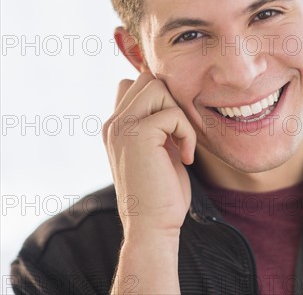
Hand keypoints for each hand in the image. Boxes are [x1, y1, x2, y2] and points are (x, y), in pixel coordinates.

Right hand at [102, 72, 195, 240]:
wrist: (153, 226)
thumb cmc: (162, 191)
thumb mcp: (159, 149)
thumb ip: (157, 123)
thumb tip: (172, 94)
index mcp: (116, 126)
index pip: (134, 83)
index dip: (161, 97)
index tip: (173, 128)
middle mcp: (113, 123)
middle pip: (147, 79)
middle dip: (171, 101)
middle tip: (178, 134)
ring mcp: (122, 127)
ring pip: (158, 87)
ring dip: (179, 114)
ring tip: (181, 144)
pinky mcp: (138, 134)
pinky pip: (173, 113)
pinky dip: (187, 133)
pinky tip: (185, 158)